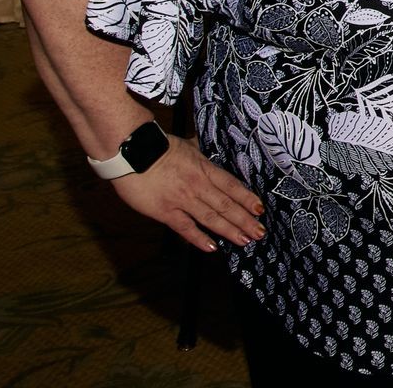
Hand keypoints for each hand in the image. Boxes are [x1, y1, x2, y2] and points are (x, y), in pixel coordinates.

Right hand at [111, 133, 265, 251]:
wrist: (132, 151)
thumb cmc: (157, 145)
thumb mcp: (186, 145)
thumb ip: (198, 150)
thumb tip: (203, 146)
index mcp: (205, 168)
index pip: (232, 186)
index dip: (247, 199)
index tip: (260, 209)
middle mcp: (198, 185)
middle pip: (227, 205)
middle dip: (245, 220)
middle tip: (260, 232)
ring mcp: (183, 199)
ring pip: (212, 217)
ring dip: (229, 230)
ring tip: (244, 240)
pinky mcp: (165, 211)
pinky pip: (185, 227)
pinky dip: (199, 238)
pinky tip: (212, 248)